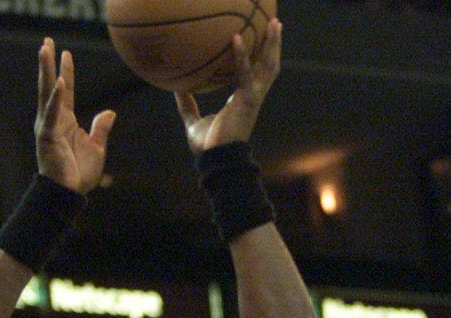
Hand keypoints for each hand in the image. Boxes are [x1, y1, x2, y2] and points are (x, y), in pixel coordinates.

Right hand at [34, 38, 115, 193]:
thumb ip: (101, 128)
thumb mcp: (97, 148)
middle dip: (48, 63)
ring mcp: (48, 126)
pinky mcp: (47, 136)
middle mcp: (53, 119)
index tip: (65, 53)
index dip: (66, 72)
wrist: (69, 193)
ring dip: (46, 71)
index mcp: (65, 121)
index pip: (65, 91)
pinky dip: (55, 99)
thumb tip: (110, 112)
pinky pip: (51, 114)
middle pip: (50, 85)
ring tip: (45, 50)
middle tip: (46, 41)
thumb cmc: (79, 174)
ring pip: (46, 93)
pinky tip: (58, 82)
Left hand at [175, 19, 281, 152]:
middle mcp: (252, 97)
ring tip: (272, 22)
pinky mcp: (246, 101)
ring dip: (271, 43)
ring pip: (267, 66)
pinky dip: (241, 55)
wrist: (215, 161)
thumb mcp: (193, 121)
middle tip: (275, 23)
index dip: (261, 57)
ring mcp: (252, 98)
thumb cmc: (207, 147)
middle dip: (274, 45)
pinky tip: (236, 37)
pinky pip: (245, 74)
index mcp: (243, 100)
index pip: (256, 74)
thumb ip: (187, 103)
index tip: (261, 41)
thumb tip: (175, 88)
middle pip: (268, 66)